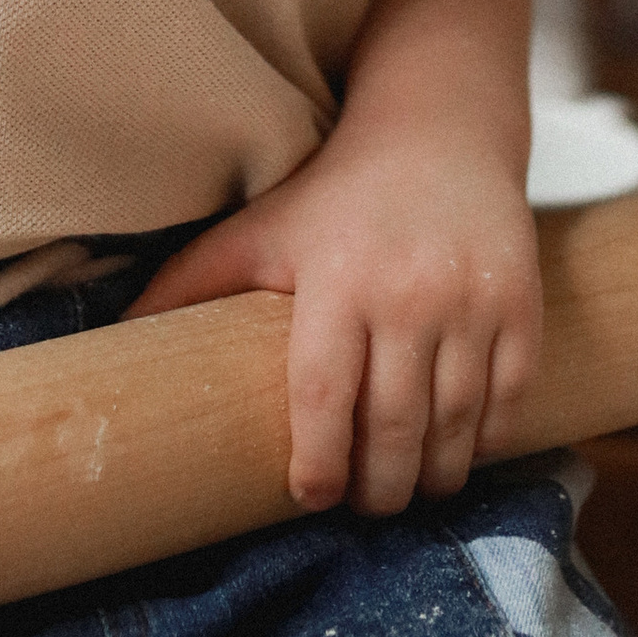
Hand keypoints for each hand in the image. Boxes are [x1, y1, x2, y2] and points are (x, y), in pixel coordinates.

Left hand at [132, 115, 541, 515]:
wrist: (439, 130)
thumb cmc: (335, 191)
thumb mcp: (258, 230)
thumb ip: (188, 284)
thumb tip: (116, 338)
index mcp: (336, 279)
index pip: (325, 395)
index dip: (318, 464)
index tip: (310, 497)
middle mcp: (409, 293)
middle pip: (394, 427)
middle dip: (377, 488)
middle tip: (362, 506)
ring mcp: (473, 301)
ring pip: (455, 427)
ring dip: (431, 479)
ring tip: (406, 491)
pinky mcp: (521, 305)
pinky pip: (509, 401)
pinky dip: (487, 444)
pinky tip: (457, 454)